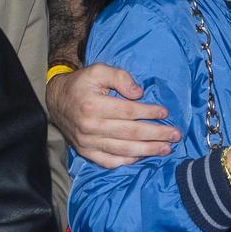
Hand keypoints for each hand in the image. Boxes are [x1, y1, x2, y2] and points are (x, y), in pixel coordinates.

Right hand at [46, 64, 180, 167]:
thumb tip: (139, 93)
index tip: (165, 112)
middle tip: (175, 135)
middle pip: (130, 133)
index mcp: (93, 105)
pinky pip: (109, 161)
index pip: (128, 112)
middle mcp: (89, 126)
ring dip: (148, 151)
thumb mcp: (98, 70)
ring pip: (123, 150)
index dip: (149, 113)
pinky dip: (127, 161)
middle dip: (156, 135)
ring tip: (166, 148)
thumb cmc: (81, 84)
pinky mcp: (85, 152)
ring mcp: (87, 142)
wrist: (55, 101)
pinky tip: (142, 156)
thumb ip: (120, 77)